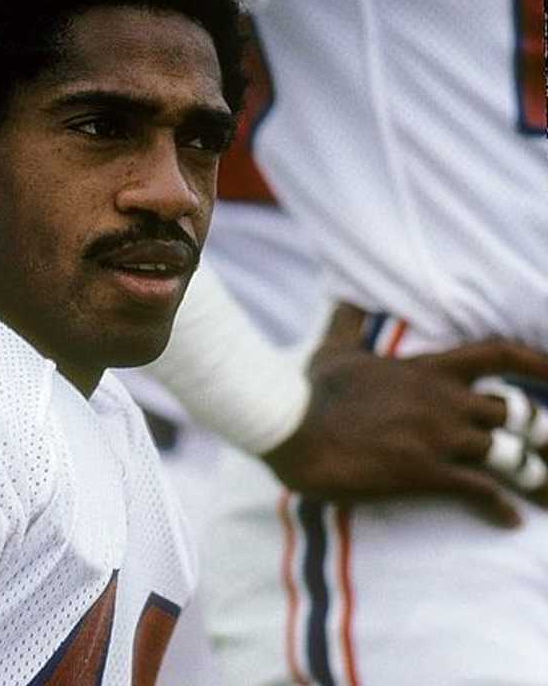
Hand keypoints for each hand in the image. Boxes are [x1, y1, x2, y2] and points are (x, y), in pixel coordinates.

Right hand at [262, 304, 547, 527]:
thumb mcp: (333, 350)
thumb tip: (347, 297)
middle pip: (517, 413)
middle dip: (542, 433)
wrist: (292, 429)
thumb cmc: (310, 391)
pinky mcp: (426, 473)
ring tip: (545, 494)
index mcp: (428, 370)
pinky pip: (482, 491)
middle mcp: (444, 400)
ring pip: (511, 455)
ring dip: (534, 477)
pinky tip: (509, 519)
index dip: (538, 363)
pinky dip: (501, 507)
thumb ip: (349, 323)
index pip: (499, 354)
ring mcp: (438, 438)